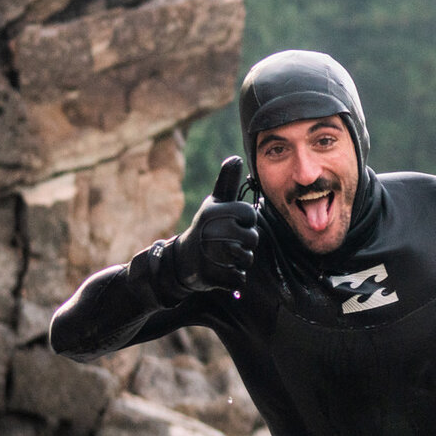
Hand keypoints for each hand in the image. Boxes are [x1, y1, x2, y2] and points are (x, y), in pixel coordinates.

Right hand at [169, 157, 260, 291]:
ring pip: (247, 259)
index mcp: (214, 212)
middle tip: (231, 243)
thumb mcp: (215, 203)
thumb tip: (235, 157)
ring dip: (242, 261)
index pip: (250, 215)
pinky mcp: (209, 275)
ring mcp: (209, 254)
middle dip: (247, 244)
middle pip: (252, 239)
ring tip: (227, 256)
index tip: (235, 224)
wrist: (183, 260)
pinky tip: (224, 270)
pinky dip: (235, 278)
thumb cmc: (206, 227)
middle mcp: (210, 231)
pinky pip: (239, 278)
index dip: (247, 222)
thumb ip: (227, 182)